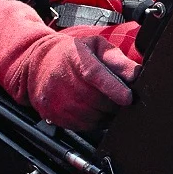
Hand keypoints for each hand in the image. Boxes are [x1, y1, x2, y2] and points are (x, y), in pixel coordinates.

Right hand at [0, 0, 139, 130]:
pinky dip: (94, 121)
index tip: (128, 97)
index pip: (95, 75)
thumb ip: (117, 60)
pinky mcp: (54, 116)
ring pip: (92, 116)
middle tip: (119, 96)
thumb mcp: (95, 47)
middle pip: (97, 100)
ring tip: (104, 101)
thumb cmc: (70, 55)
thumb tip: (136, 74)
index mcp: (75, 58)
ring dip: (105, 113)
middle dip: (114, 102)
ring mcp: (56, 101)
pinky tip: (93, 109)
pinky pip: (83, 126)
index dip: (113, 88)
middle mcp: (62, 80)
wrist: (36, 64)